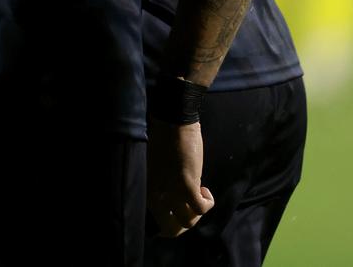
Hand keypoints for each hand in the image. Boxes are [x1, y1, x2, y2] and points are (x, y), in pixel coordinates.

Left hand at [148, 119, 214, 236]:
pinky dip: (208, 203)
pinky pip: (201, 208)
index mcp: (144, 190)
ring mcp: (170, 192)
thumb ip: (160, 186)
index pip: (153, 221)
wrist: (172, 122)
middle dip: (182, 225)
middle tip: (191, 210)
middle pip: (169, 229)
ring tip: (198, 195)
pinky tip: (205, 190)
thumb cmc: (162, 139)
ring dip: (197, 213)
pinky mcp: (187, 186)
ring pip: (187, 222)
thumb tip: (171, 199)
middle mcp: (154, 196)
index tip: (176, 211)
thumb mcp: (154, 169)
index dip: (168, 221)